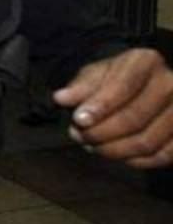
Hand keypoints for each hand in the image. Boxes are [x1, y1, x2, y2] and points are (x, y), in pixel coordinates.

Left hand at [52, 48, 172, 167]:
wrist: (144, 84)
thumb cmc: (115, 79)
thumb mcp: (95, 74)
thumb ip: (80, 87)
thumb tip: (61, 98)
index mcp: (146, 62)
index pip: (123, 87)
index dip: (100, 107)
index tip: (79, 120)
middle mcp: (170, 83)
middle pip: (134, 118)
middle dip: (101, 133)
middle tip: (80, 137)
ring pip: (147, 141)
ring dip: (114, 150)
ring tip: (92, 146)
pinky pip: (163, 155)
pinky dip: (136, 161)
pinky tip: (117, 156)